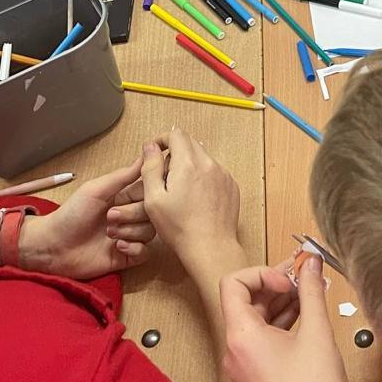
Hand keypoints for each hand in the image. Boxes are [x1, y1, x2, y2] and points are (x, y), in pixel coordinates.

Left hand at [18, 157, 155, 279]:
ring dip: (130, 232)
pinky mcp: (127, 256)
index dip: (143, 195)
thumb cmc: (71, 213)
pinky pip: (145, 252)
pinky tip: (117, 247)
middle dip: (132, 215)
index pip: (150, 191)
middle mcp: (130, 215)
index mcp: (125, 197)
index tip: (126, 198)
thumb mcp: (96, 189)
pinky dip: (135, 248)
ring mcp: (129, 236)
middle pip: (152, 213)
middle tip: (109, 218)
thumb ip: (123, 175)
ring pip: (150, 231)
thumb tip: (147, 154)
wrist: (53, 246)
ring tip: (109, 234)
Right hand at [141, 130, 239, 264]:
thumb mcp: (154, 199)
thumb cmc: (180, 227)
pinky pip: (214, 172)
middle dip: (175, 152)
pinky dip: (203, 177)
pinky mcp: (231, 186)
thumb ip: (151, 168)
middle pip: (190, 144)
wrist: (211, 247)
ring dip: (190, 165)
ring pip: (203, 158)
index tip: (154, 152)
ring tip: (180, 191)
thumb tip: (150, 146)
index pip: (176, 134)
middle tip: (164, 175)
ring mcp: (223, 174)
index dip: (162, 139)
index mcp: (189, 163)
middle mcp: (209, 163)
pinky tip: (196, 199)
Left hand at [222, 254, 349, 381]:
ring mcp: (245, 360)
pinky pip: (263, 332)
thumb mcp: (317, 332)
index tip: (288, 279)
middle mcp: (236, 347)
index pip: (233, 284)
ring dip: (281, 298)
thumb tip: (310, 261)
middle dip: (276, 282)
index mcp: (241, 335)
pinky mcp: (257, 369)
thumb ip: (311, 291)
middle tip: (303, 273)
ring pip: (257, 315)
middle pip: (246, 298)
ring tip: (309, 288)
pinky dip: (282, 317)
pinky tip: (306, 309)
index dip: (261, 273)